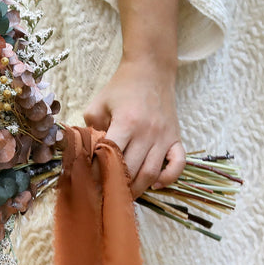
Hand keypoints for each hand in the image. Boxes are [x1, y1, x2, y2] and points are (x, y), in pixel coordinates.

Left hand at [83, 58, 185, 197]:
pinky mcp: (176, 138)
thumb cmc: (121, 88)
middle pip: (131, 171)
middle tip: (103, 194)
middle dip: (115, 186)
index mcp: (127, 122)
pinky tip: (154, 184)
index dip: (98, 174)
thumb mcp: (98, 104)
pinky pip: (177, 165)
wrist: (151, 70)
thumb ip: (90, 130)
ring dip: (136, 188)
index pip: (111, 158)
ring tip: (123, 194)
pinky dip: (168, 178)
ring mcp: (164, 136)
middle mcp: (148, 132)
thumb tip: (85, 156)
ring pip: (151, 173)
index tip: (89, 183)